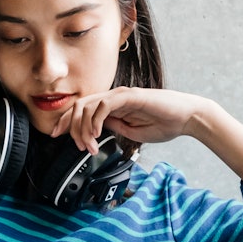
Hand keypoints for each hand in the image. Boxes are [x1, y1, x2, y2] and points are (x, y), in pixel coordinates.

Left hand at [49, 87, 213, 154]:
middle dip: (70, 126)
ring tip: (88, 145)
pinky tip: (96, 133)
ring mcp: (121, 95)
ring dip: (83, 128)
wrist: (186, 119)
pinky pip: (103, 104)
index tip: (56, 135)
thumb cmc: (164, 124)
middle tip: (77, 146)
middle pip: (79, 105)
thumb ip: (114, 128)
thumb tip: (96, 130)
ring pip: (88, 105)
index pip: (81, 109)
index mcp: (113, 105)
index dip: (66, 121)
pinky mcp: (130, 96)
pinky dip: (95, 119)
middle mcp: (113, 97)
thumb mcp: (131, 132)